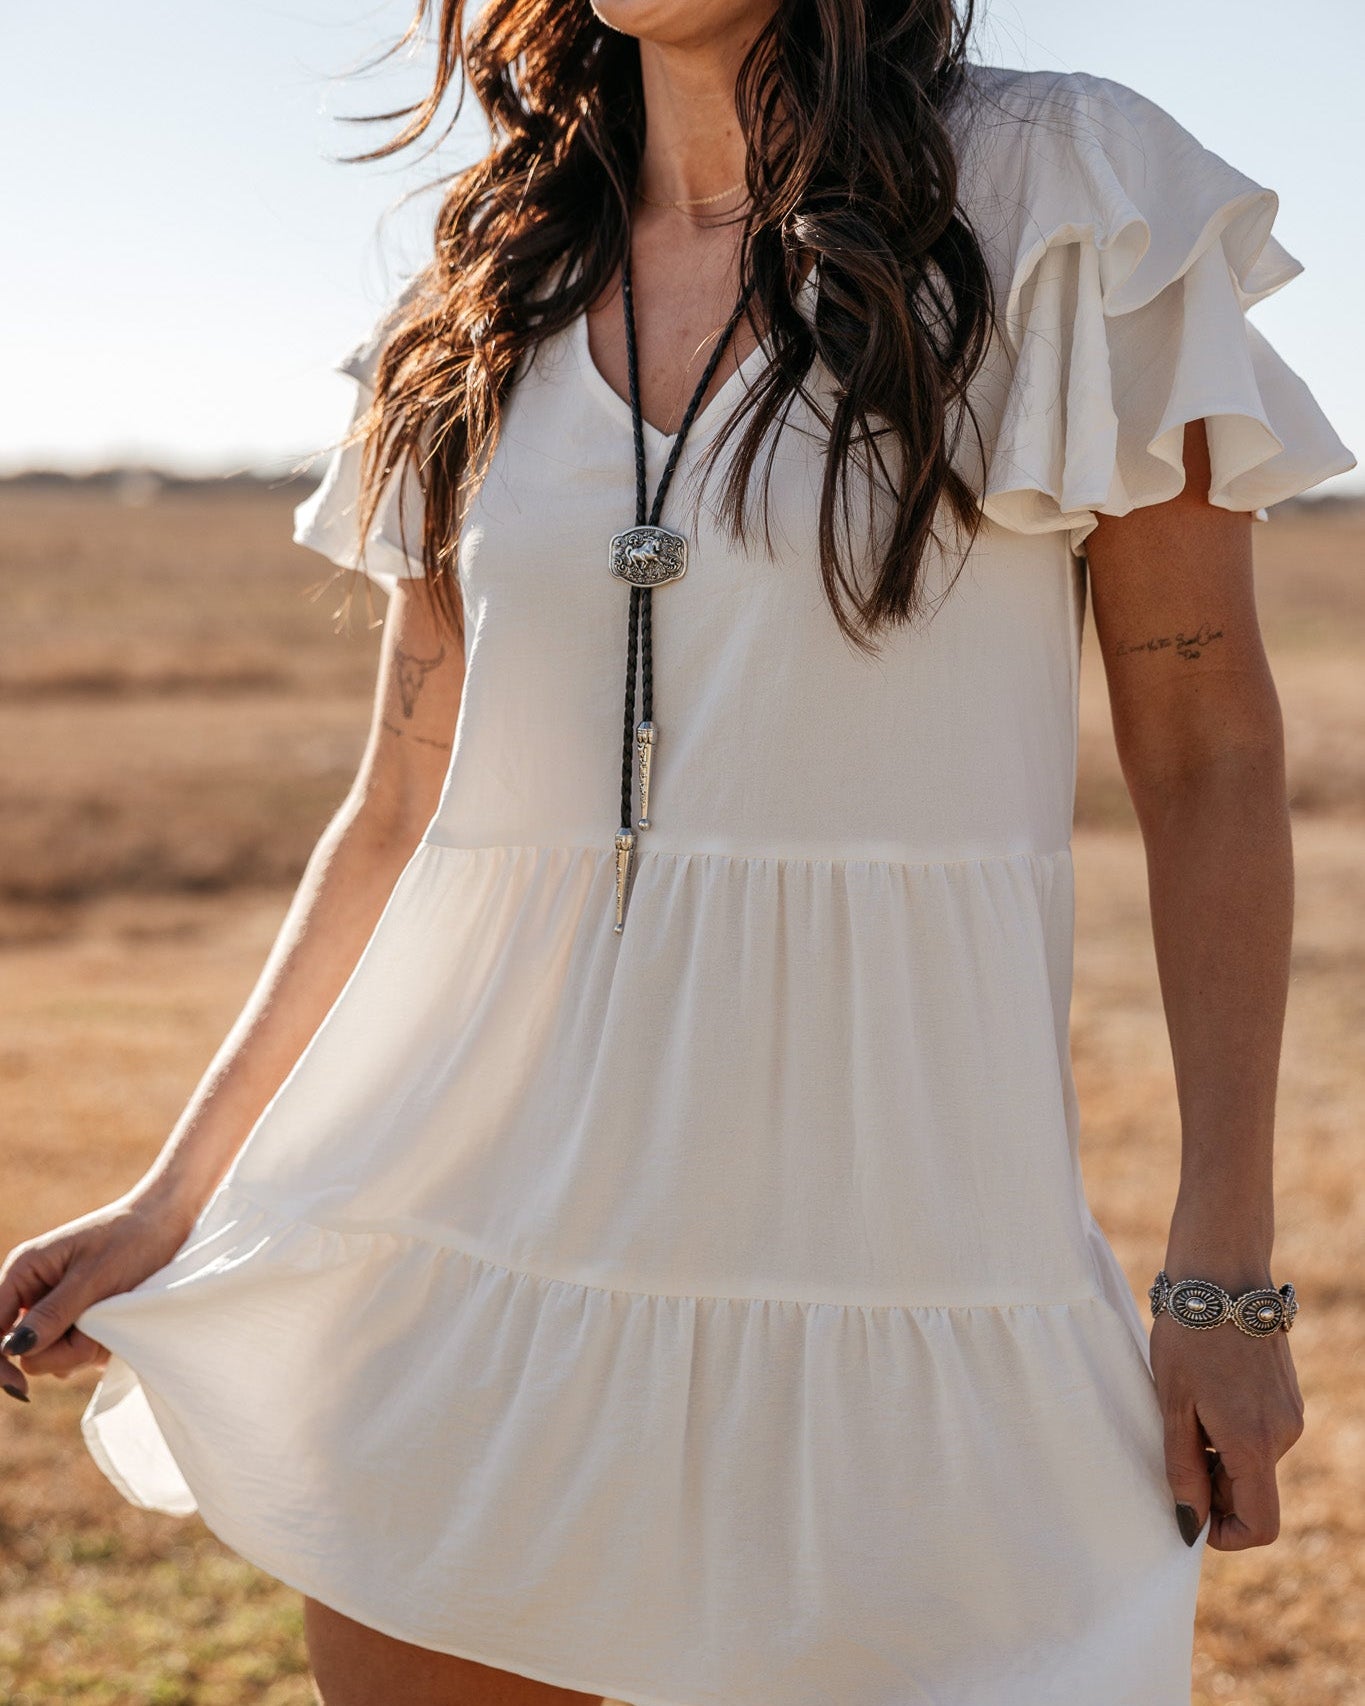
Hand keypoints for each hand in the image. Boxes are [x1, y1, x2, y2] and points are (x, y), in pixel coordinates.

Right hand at [0, 1185, 201, 1401]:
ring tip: (111, 1314)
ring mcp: (52, 1308)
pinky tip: (115, 1321)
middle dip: (64, 1349)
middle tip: (98, 1323)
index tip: (20, 1388)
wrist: (168, 1224)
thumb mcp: (94, 1278)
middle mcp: (31, 1292)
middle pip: (27, 1351)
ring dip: (85, 1347)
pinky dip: (96, 1345)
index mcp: (24, 1271)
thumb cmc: (132, 1241)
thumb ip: (54, 1313)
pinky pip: (74, 1353)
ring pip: (53, 1356)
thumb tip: (12, 1348)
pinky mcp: (74, 1320)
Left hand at [1150, 1299, 1305, 1549]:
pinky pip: (1262, 1435)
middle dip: (1216, 1488)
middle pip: (1254, 1493)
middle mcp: (1284, 1435)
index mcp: (1254, 1444)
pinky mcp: (1289, 1396)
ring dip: (1221, 1455)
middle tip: (1176, 1445)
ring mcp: (1291, 1414)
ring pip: (1255, 1462)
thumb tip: (1191, 1523)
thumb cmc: (1187, 1337)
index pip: (1260, 1525)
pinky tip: (1206, 1394)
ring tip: (1187, 1408)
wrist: (1221, 1276)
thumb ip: (1183, 1468)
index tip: (1192, 1512)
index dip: (1225, 1534)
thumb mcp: (1172, 1405)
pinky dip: (1233, 1432)